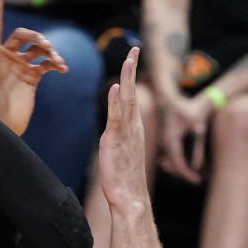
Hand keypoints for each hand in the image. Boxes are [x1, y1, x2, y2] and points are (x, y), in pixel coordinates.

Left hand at [0, 0, 66, 135]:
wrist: (2, 127)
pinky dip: (55, 63)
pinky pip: (46, 64)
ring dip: (49, 51)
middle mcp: (6, 57)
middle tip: (45, 45)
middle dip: (35, 37)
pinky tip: (62, 68)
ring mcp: (20, 66)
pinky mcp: (32, 77)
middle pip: (22, 36)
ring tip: (56, 60)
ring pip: (37, 48)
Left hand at [98, 46, 150, 211]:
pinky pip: (116, 119)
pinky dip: (116, 102)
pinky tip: (117, 87)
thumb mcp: (122, 155)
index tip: (132, 60)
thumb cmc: (125, 181)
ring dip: (128, 78)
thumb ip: (119, 142)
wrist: (131, 198)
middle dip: (133, 70)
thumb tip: (114, 139)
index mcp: (134, 129)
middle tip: (134, 49)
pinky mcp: (115, 142)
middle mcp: (133, 128)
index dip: (131, 78)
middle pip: (133, 93)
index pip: (132, 98)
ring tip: (129, 59)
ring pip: (128, 100)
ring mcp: (125, 134)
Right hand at [158, 92, 210, 183]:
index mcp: (171, 140)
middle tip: (197, 179)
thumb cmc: (188, 110)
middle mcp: (164, 144)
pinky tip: (187, 166)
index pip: (178, 164)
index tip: (197, 181)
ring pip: (171, 162)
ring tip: (193, 175)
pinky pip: (170, 156)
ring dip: (181, 169)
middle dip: (185, 174)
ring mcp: (163, 143)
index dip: (187, 175)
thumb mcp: (198, 128)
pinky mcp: (164, 142)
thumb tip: (195, 168)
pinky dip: (178, 162)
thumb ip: (197, 148)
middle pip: (173, 166)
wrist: (172, 100)